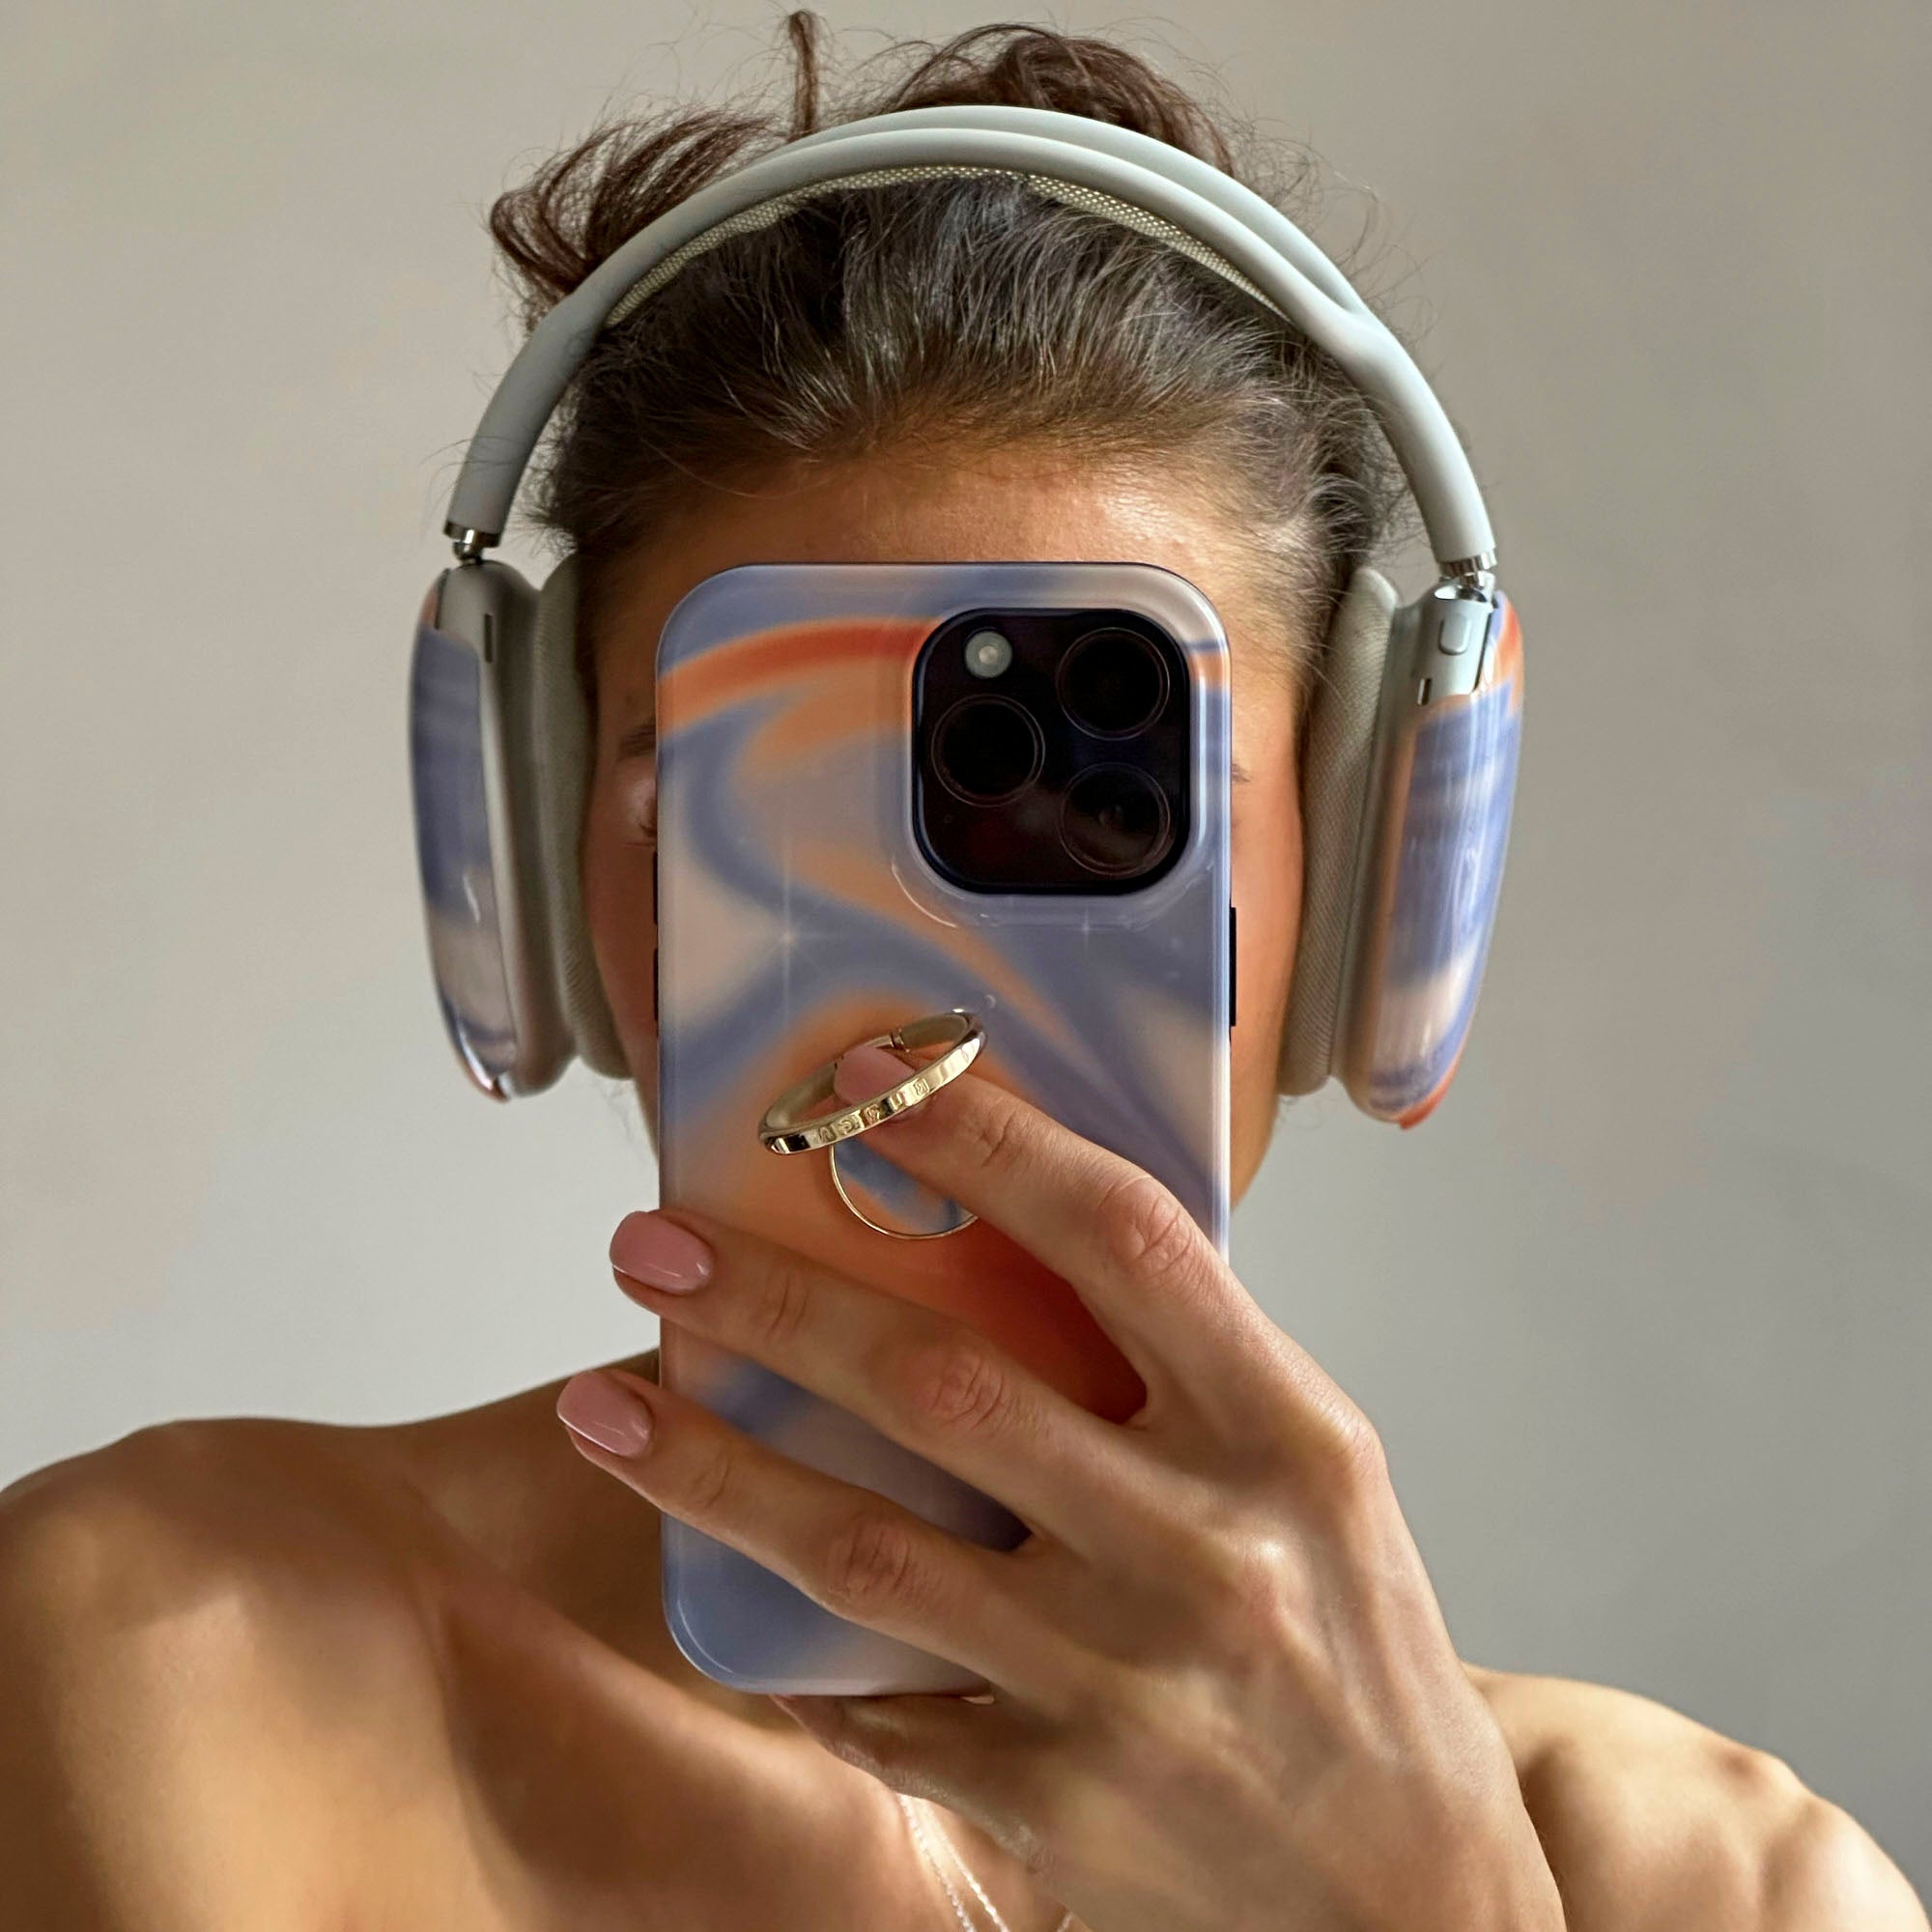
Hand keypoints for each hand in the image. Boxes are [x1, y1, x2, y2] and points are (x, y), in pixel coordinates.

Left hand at [557, 1047, 1563, 1931]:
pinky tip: (723, 1591)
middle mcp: (1205, 1547)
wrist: (1410, 1892)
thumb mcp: (1312, 1468)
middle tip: (651, 1246)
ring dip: (710, 1469)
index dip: (989, 1140)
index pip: (1121, 1237)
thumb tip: (1005, 1234)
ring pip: (867, 1548)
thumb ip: (1183, 1363)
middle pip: (945, 1385)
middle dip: (773, 1304)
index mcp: (1284, 1432)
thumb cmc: (1353, 1642)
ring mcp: (1124, 1683)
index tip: (868, 1076)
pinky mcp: (1058, 1801)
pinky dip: (797, 1646)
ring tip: (601, 1404)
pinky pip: (882, 1702)